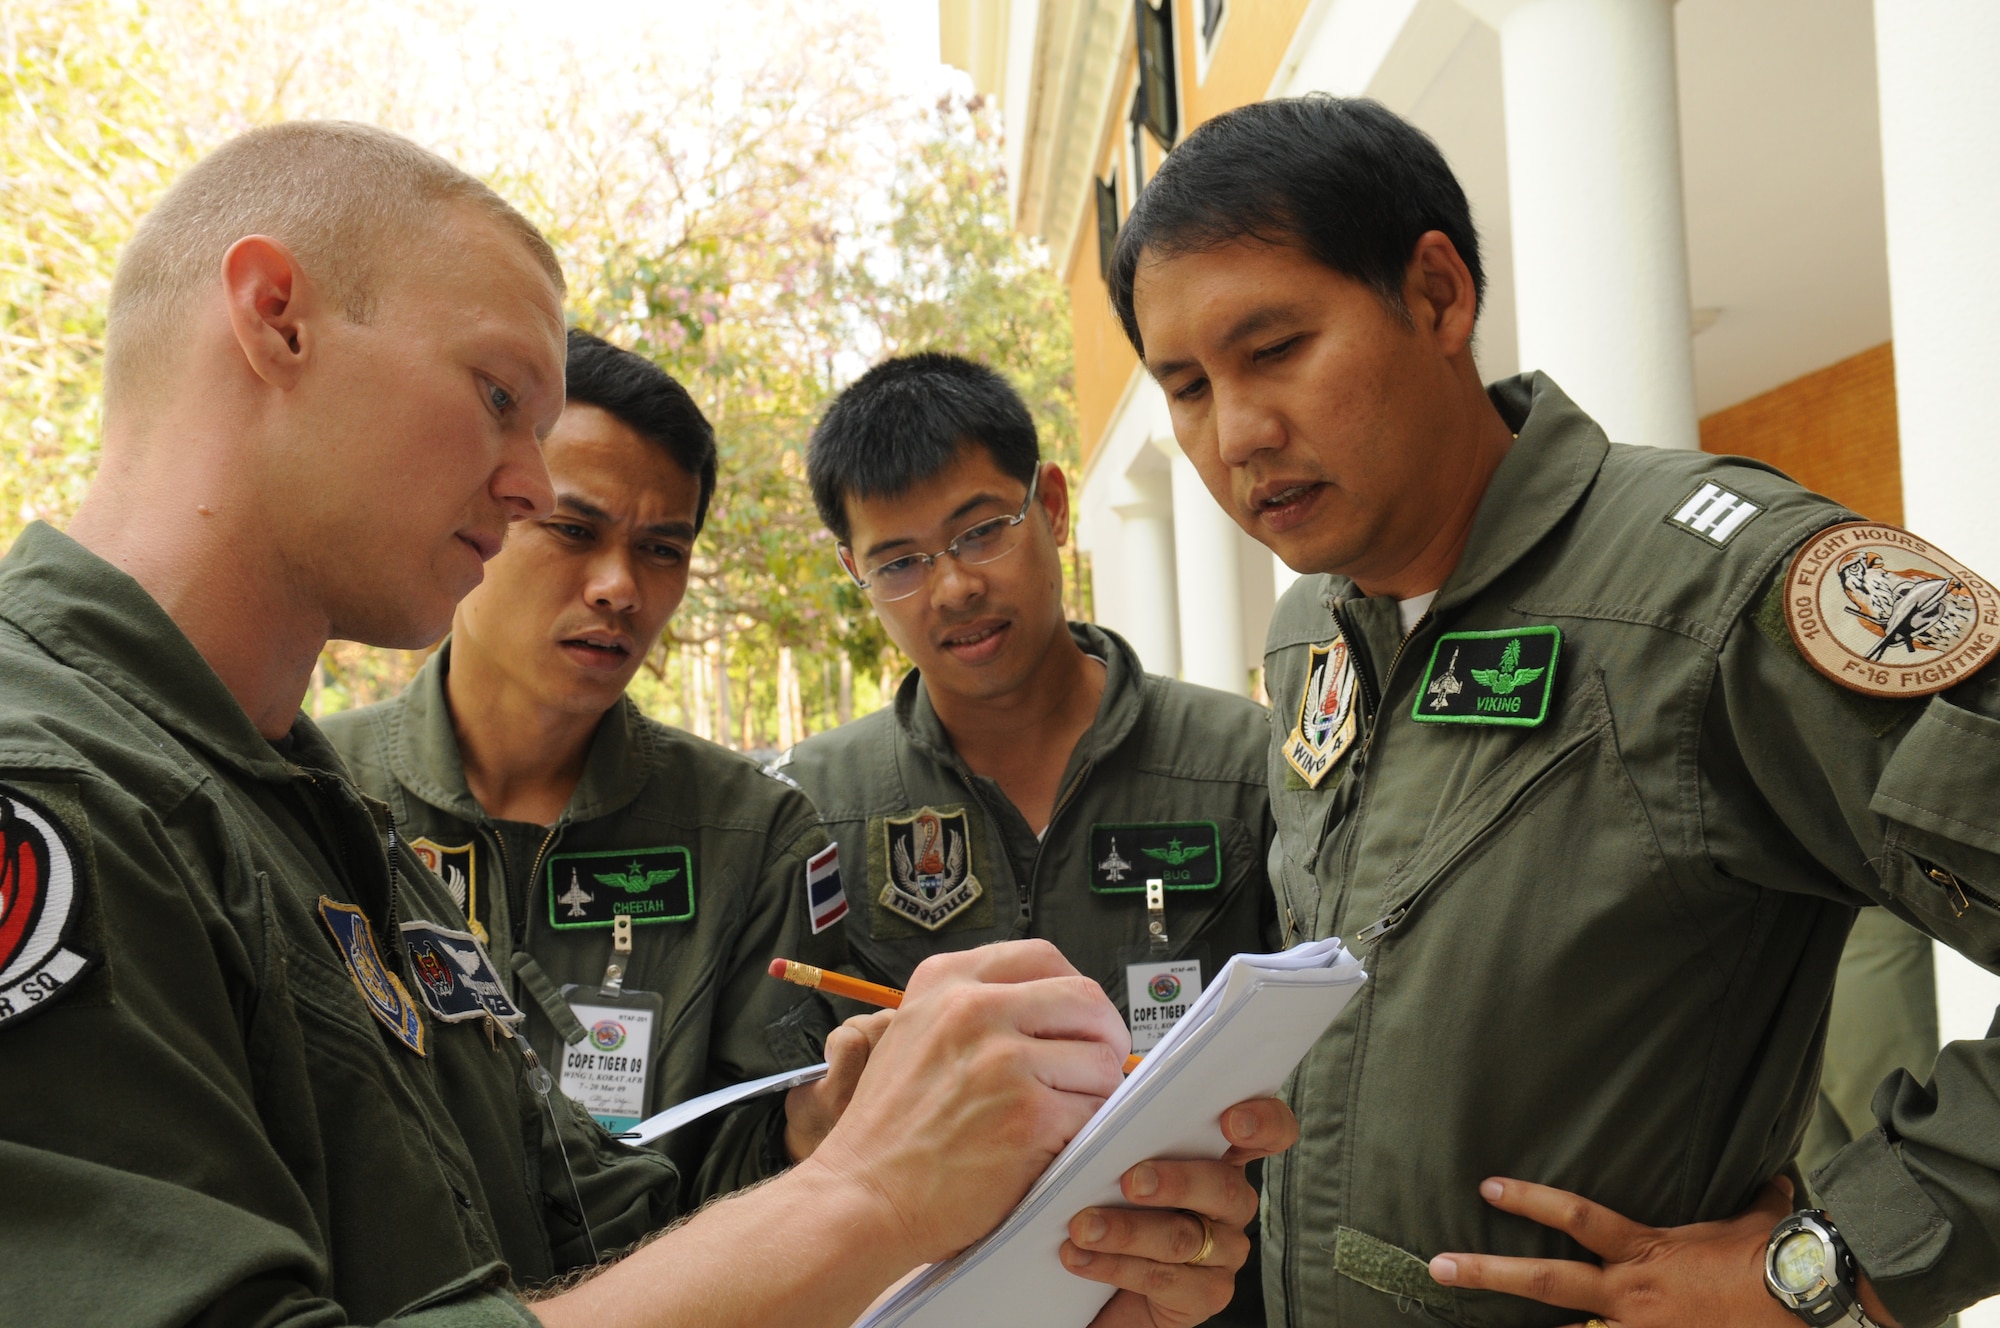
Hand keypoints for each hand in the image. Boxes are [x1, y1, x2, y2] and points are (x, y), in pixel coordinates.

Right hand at [797, 940, 1128, 1268]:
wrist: (863, 1194)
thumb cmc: (890, 1128)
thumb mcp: (915, 1031)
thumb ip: (975, 1007)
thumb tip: (1052, 1008)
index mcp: (946, 981)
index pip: (1043, 956)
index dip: (1071, 991)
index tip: (1075, 1019)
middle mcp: (974, 1010)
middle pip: (1086, 1000)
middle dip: (1103, 1037)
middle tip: (1093, 1069)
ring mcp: (1003, 1062)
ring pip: (1101, 1061)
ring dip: (1094, 1093)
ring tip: (1059, 1116)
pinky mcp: (1029, 1118)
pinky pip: (1095, 1112)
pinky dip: (1086, 1132)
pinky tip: (1050, 1145)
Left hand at [1063, 1097, 1299, 1327]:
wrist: (1103, 1288)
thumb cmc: (1114, 1206)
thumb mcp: (1121, 1163)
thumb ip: (1130, 1132)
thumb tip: (1106, 1099)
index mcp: (1218, 1157)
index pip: (1268, 1132)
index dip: (1262, 1122)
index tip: (1231, 1120)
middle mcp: (1230, 1203)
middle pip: (1222, 1186)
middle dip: (1174, 1181)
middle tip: (1129, 1182)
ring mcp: (1225, 1251)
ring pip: (1185, 1237)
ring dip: (1127, 1230)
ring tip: (1083, 1227)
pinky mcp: (1207, 1293)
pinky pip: (1166, 1279)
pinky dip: (1118, 1266)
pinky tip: (1083, 1257)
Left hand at [1426, 1174, 1905, 1327]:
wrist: (1805, 1301)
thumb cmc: (1781, 1261)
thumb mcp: (1761, 1219)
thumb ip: (1756, 1197)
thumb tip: (1775, 1177)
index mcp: (1645, 1250)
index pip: (1575, 1215)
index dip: (1529, 1199)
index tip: (1488, 1187)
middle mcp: (1630, 1294)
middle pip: (1543, 1280)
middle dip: (1486, 1272)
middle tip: (1436, 1266)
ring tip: (1464, 1318)